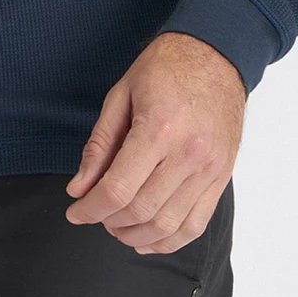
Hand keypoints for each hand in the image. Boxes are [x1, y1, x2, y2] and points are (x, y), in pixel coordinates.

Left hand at [64, 31, 245, 252]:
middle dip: (108, 221)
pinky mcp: (222, 176)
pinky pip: (196, 224)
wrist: (215, 55)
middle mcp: (188, 153)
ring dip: (136, 236)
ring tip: (117, 226)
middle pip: (141, 211)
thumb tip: (79, 188)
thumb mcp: (121, 95)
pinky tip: (148, 238)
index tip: (75, 212)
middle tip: (94, 213)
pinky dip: (170, 241)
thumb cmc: (166, 68)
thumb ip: (99, 145)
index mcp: (159, 128)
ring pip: (168, 225)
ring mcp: (209, 168)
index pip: (118, 189)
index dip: (90, 209)